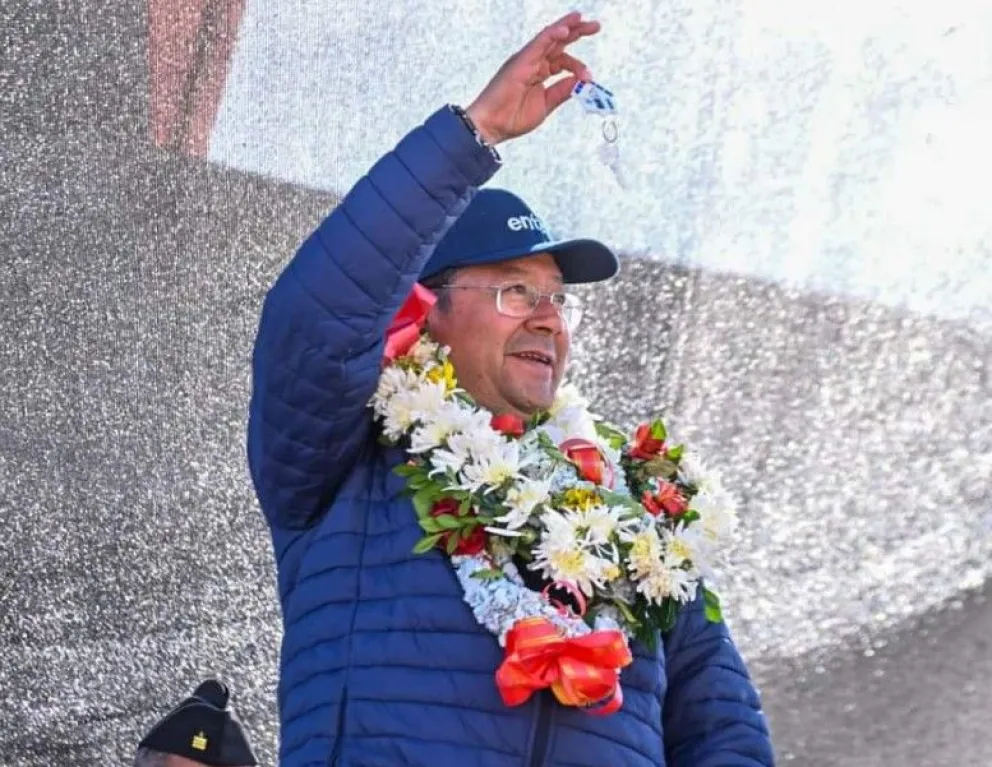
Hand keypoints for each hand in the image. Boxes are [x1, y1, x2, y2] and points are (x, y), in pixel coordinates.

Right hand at [466, 12, 599, 144]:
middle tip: (595, 26)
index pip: (563, 60)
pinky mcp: (521, 61)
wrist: (494, 125)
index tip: (589, 78)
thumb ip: (562, 91)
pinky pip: (538, 43)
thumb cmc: (513, 117)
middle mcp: (533, 62)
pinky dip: (552, 35)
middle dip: (577, 32)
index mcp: (539, 73)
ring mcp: (527, 60)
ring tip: (581, 19)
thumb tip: (580, 81)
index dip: (578, 66)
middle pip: (558, 42)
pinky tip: (565, 30)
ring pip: (549, 37)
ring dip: (567, 27)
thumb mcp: (546, 105)